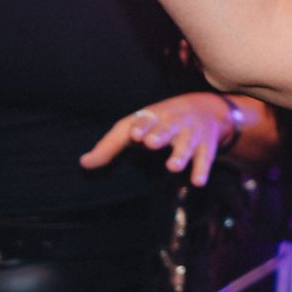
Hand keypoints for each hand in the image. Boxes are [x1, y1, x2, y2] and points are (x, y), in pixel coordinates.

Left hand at [80, 92, 270, 185]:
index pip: (146, 119)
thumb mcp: (136, 127)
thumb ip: (110, 146)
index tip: (136, 136)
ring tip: (172, 166)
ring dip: (180, 154)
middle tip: (151, 143)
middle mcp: (173, 123)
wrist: (208, 109)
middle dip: (160, 134)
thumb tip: (83, 164)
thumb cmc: (160, 122)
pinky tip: (198, 182)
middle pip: (167, 128)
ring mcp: (191, 134)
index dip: (141, 126)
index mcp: (153, 116)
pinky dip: (202, 170)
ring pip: (186, 144)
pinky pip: (205, 159)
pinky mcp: (206, 146)